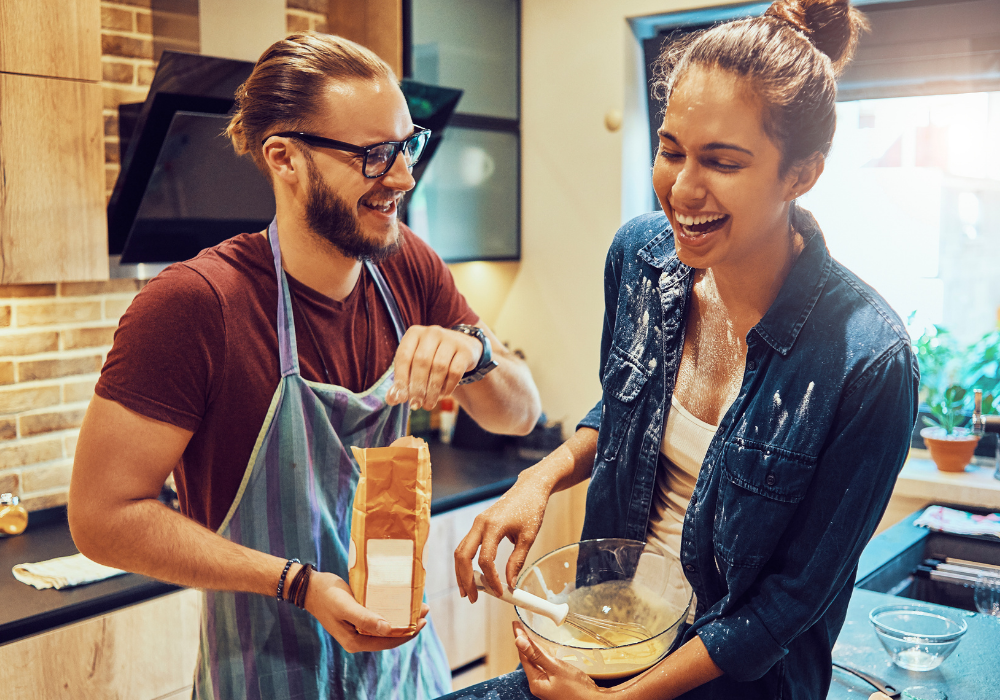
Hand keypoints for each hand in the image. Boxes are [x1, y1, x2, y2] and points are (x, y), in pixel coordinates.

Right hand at [304, 569, 427, 652]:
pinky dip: (392, 614)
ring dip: (402, 619)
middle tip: (424, 610)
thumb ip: (365, 618)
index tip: (422, 620)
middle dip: (409, 625)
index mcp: (355, 641)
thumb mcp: (346, 605)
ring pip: (386, 629)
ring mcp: (358, 631)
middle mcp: (358, 640)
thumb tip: (388, 629)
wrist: (310, 587)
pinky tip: (400, 605)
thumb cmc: (327, 595)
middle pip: (389, 637)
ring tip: (417, 607)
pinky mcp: (358, 621)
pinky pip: (380, 621)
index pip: (388, 641)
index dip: (407, 632)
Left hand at [386, 325, 481, 409]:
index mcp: (414, 333)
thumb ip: (402, 381)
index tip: (401, 398)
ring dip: (432, 390)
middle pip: (422, 362)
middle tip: (416, 405)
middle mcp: (432, 333)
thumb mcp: (415, 365)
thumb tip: (391, 399)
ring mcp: (450, 339)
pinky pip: (455, 371)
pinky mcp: (465, 350)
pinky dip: (447, 387)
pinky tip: (442, 395)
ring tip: (428, 405)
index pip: (404, 356)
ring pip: (439, 367)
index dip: (401, 379)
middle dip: (418, 387)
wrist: (461, 349)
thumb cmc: (432, 358)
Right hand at [454, 470, 551, 602]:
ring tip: (467, 591)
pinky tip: (472, 575)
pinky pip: (466, 545)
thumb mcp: (528, 537)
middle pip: (463, 556)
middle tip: (472, 598)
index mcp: (493, 526)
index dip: (490, 579)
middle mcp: (480, 524)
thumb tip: (511, 584)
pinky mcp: (478, 525)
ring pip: (460, 551)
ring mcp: (477, 523)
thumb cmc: (531, 509)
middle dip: (465, 579)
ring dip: (461, 572)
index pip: (485, 559)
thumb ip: (517, 561)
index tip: (500, 592)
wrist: (529, 488)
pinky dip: (466, 562)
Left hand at [513, 622, 603, 698]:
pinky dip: (543, 656)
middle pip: (529, 660)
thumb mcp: (556, 668)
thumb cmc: (578, 689)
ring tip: (530, 634)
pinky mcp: (556, 684)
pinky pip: (545, 667)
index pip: (524, 656)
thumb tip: (519, 642)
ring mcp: (547, 686)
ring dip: (534, 648)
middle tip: (522, 627)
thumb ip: (538, 655)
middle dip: (525, 643)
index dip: (520, 638)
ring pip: (537, 663)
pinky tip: (545, 650)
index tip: (516, 624)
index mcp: (536, 683)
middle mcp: (539, 685)